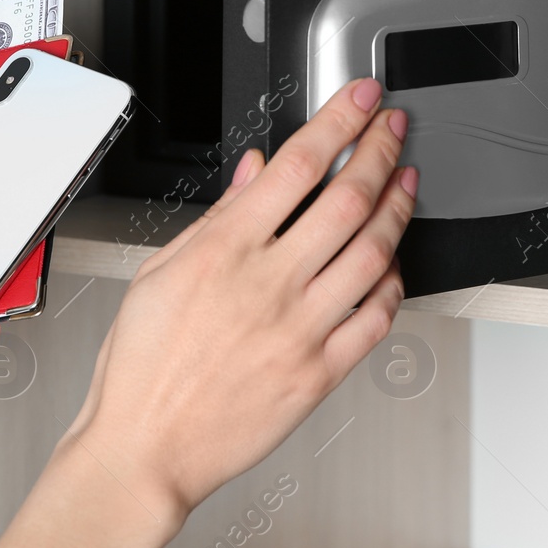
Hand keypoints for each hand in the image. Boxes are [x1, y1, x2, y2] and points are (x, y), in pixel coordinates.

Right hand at [62, 77, 415, 525]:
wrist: (145, 448)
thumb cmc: (142, 369)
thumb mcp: (160, 272)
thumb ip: (217, 217)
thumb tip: (255, 172)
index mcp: (224, 250)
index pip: (298, 164)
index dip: (339, 121)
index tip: (359, 99)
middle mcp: (268, 284)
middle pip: (347, 199)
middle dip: (381, 151)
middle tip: (394, 129)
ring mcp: (299, 330)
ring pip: (372, 253)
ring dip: (398, 210)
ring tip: (406, 185)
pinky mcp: (319, 374)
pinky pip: (374, 319)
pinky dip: (392, 284)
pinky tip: (393, 265)